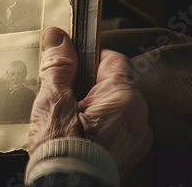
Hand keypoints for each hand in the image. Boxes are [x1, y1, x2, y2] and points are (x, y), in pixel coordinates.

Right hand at [29, 27, 151, 180]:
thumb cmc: (62, 149)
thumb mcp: (53, 100)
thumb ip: (58, 65)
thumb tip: (57, 37)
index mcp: (125, 98)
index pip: (112, 59)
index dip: (88, 56)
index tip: (69, 62)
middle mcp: (138, 117)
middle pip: (111, 84)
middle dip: (86, 85)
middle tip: (61, 97)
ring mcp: (135, 138)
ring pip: (112, 107)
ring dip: (90, 107)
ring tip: (65, 119)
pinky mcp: (128, 154)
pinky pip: (114, 128)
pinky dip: (97, 126)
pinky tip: (76, 135)